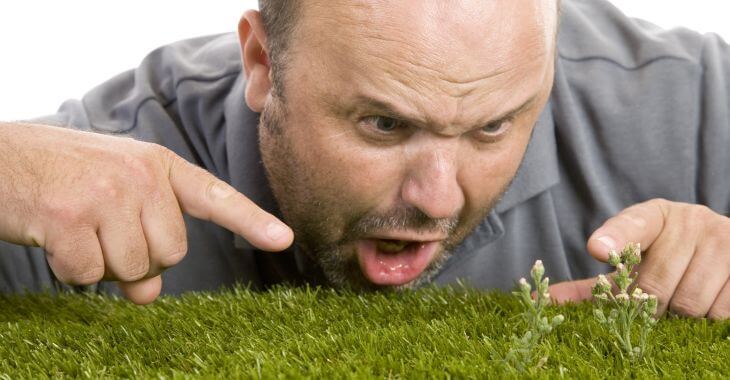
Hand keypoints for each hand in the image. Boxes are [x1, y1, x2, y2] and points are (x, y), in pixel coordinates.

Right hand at [0, 123, 292, 303]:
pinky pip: (91, 276)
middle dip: (139, 258)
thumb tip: (149, 294)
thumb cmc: (62, 178)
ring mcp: (107, 194)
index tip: (284, 238)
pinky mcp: (71, 218)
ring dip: (104, 264)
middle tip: (102, 231)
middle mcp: (140, 175)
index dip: (251, 220)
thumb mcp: (112, 199)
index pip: (214, 195)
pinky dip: (71, 269)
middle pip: (171, 253)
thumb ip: (142, 237)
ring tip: (77, 229)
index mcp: (158, 165)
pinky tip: (55, 238)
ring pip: (135, 269)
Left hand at [549, 198, 728, 319]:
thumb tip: (536, 300)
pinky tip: (706, 304)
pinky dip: (709, 320)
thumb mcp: (630, 263)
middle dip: (649, 308)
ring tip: (680, 303)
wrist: (721, 246)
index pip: (631, 225)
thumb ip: (589, 283)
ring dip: (682, 318)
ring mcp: (722, 238)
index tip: (595, 249)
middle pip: (657, 287)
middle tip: (651, 307)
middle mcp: (689, 220)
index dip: (614, 238)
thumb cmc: (665, 258)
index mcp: (653, 216)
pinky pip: (722, 311)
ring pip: (691, 305)